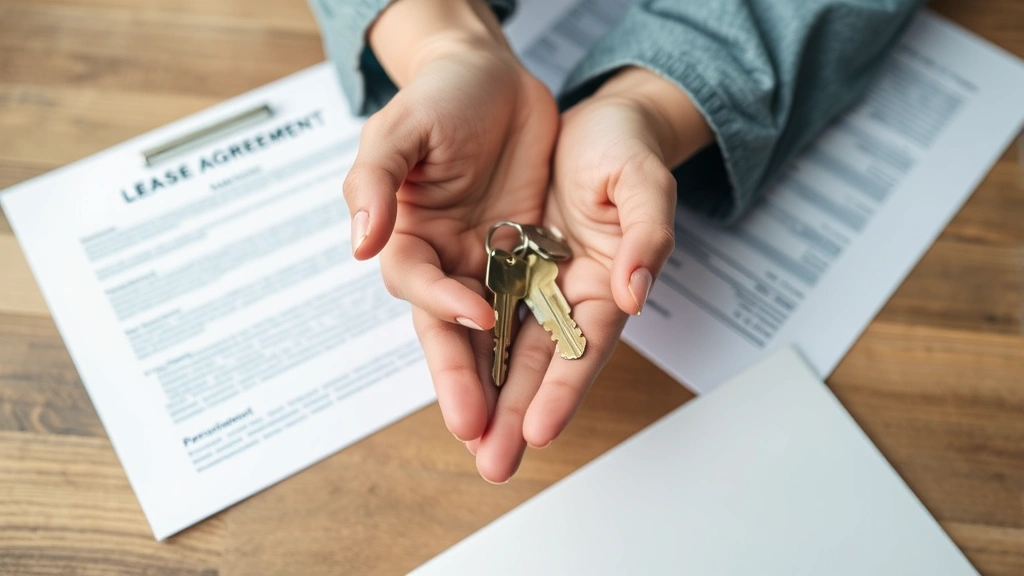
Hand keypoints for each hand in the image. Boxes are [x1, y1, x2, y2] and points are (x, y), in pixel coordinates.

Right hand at [342, 0, 557, 445]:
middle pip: (456, 337)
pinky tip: (562, 386)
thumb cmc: (437, 100)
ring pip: (502, 339)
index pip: (420, 286)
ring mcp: (493, 267)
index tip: (477, 314)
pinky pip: (543, 310)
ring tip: (524, 442)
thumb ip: (375, 182)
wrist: (493, 79)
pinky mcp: (533, 261)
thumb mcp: (399, 130)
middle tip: (484, 448)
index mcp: (409, 240)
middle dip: (468, 391)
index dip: (444, 304)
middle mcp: (450, 265)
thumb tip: (359, 243)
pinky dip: (550, 348)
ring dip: (510, 392)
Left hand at [467, 67, 713, 480]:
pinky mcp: (501, 266)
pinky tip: (453, 381)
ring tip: (468, 440)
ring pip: (503, 346)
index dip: (565, 388)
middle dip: (516, 412)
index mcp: (608, 283)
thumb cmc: (625, 150)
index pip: (585, 347)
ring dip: (485, 393)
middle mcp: (567, 294)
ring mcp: (532, 283)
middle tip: (494, 463)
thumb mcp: (644, 183)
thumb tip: (634, 293)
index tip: (540, 427)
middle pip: (540, 362)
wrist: (595, 123)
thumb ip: (646, 237)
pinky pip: (477, 309)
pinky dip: (466, 343)